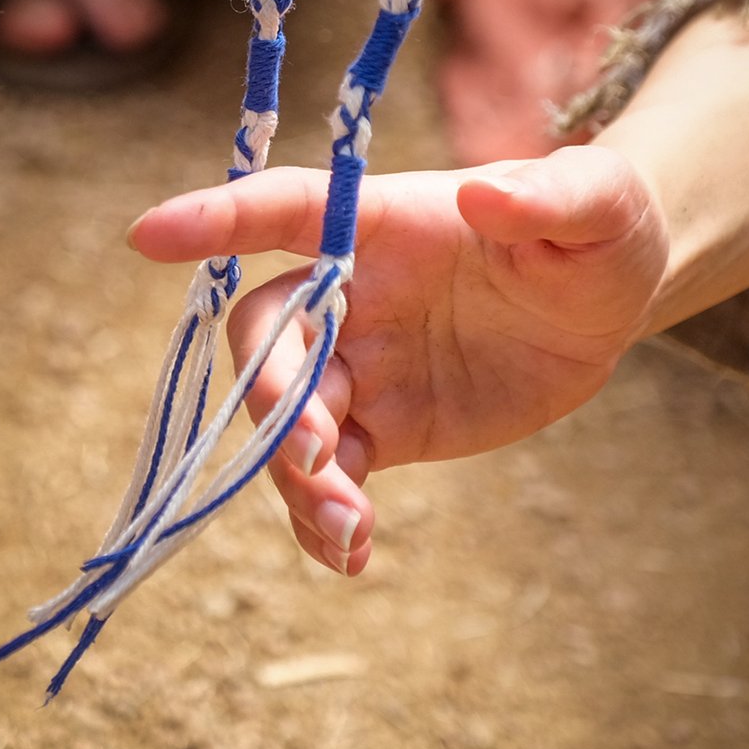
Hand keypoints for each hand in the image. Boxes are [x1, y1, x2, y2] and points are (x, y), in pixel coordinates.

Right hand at [129, 145, 669, 574]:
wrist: (603, 304)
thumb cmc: (596, 228)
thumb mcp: (596, 204)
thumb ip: (548, 197)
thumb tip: (486, 193)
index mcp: (382, 224)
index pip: (284, 211)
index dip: (215, 221)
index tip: (145, 237)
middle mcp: (352, 294)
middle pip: (270, 337)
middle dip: (272, 395)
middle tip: (318, 451)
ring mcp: (361, 365)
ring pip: (289, 422)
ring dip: (297, 476)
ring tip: (352, 528)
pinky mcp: (383, 428)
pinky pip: (332, 479)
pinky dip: (326, 521)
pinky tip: (353, 556)